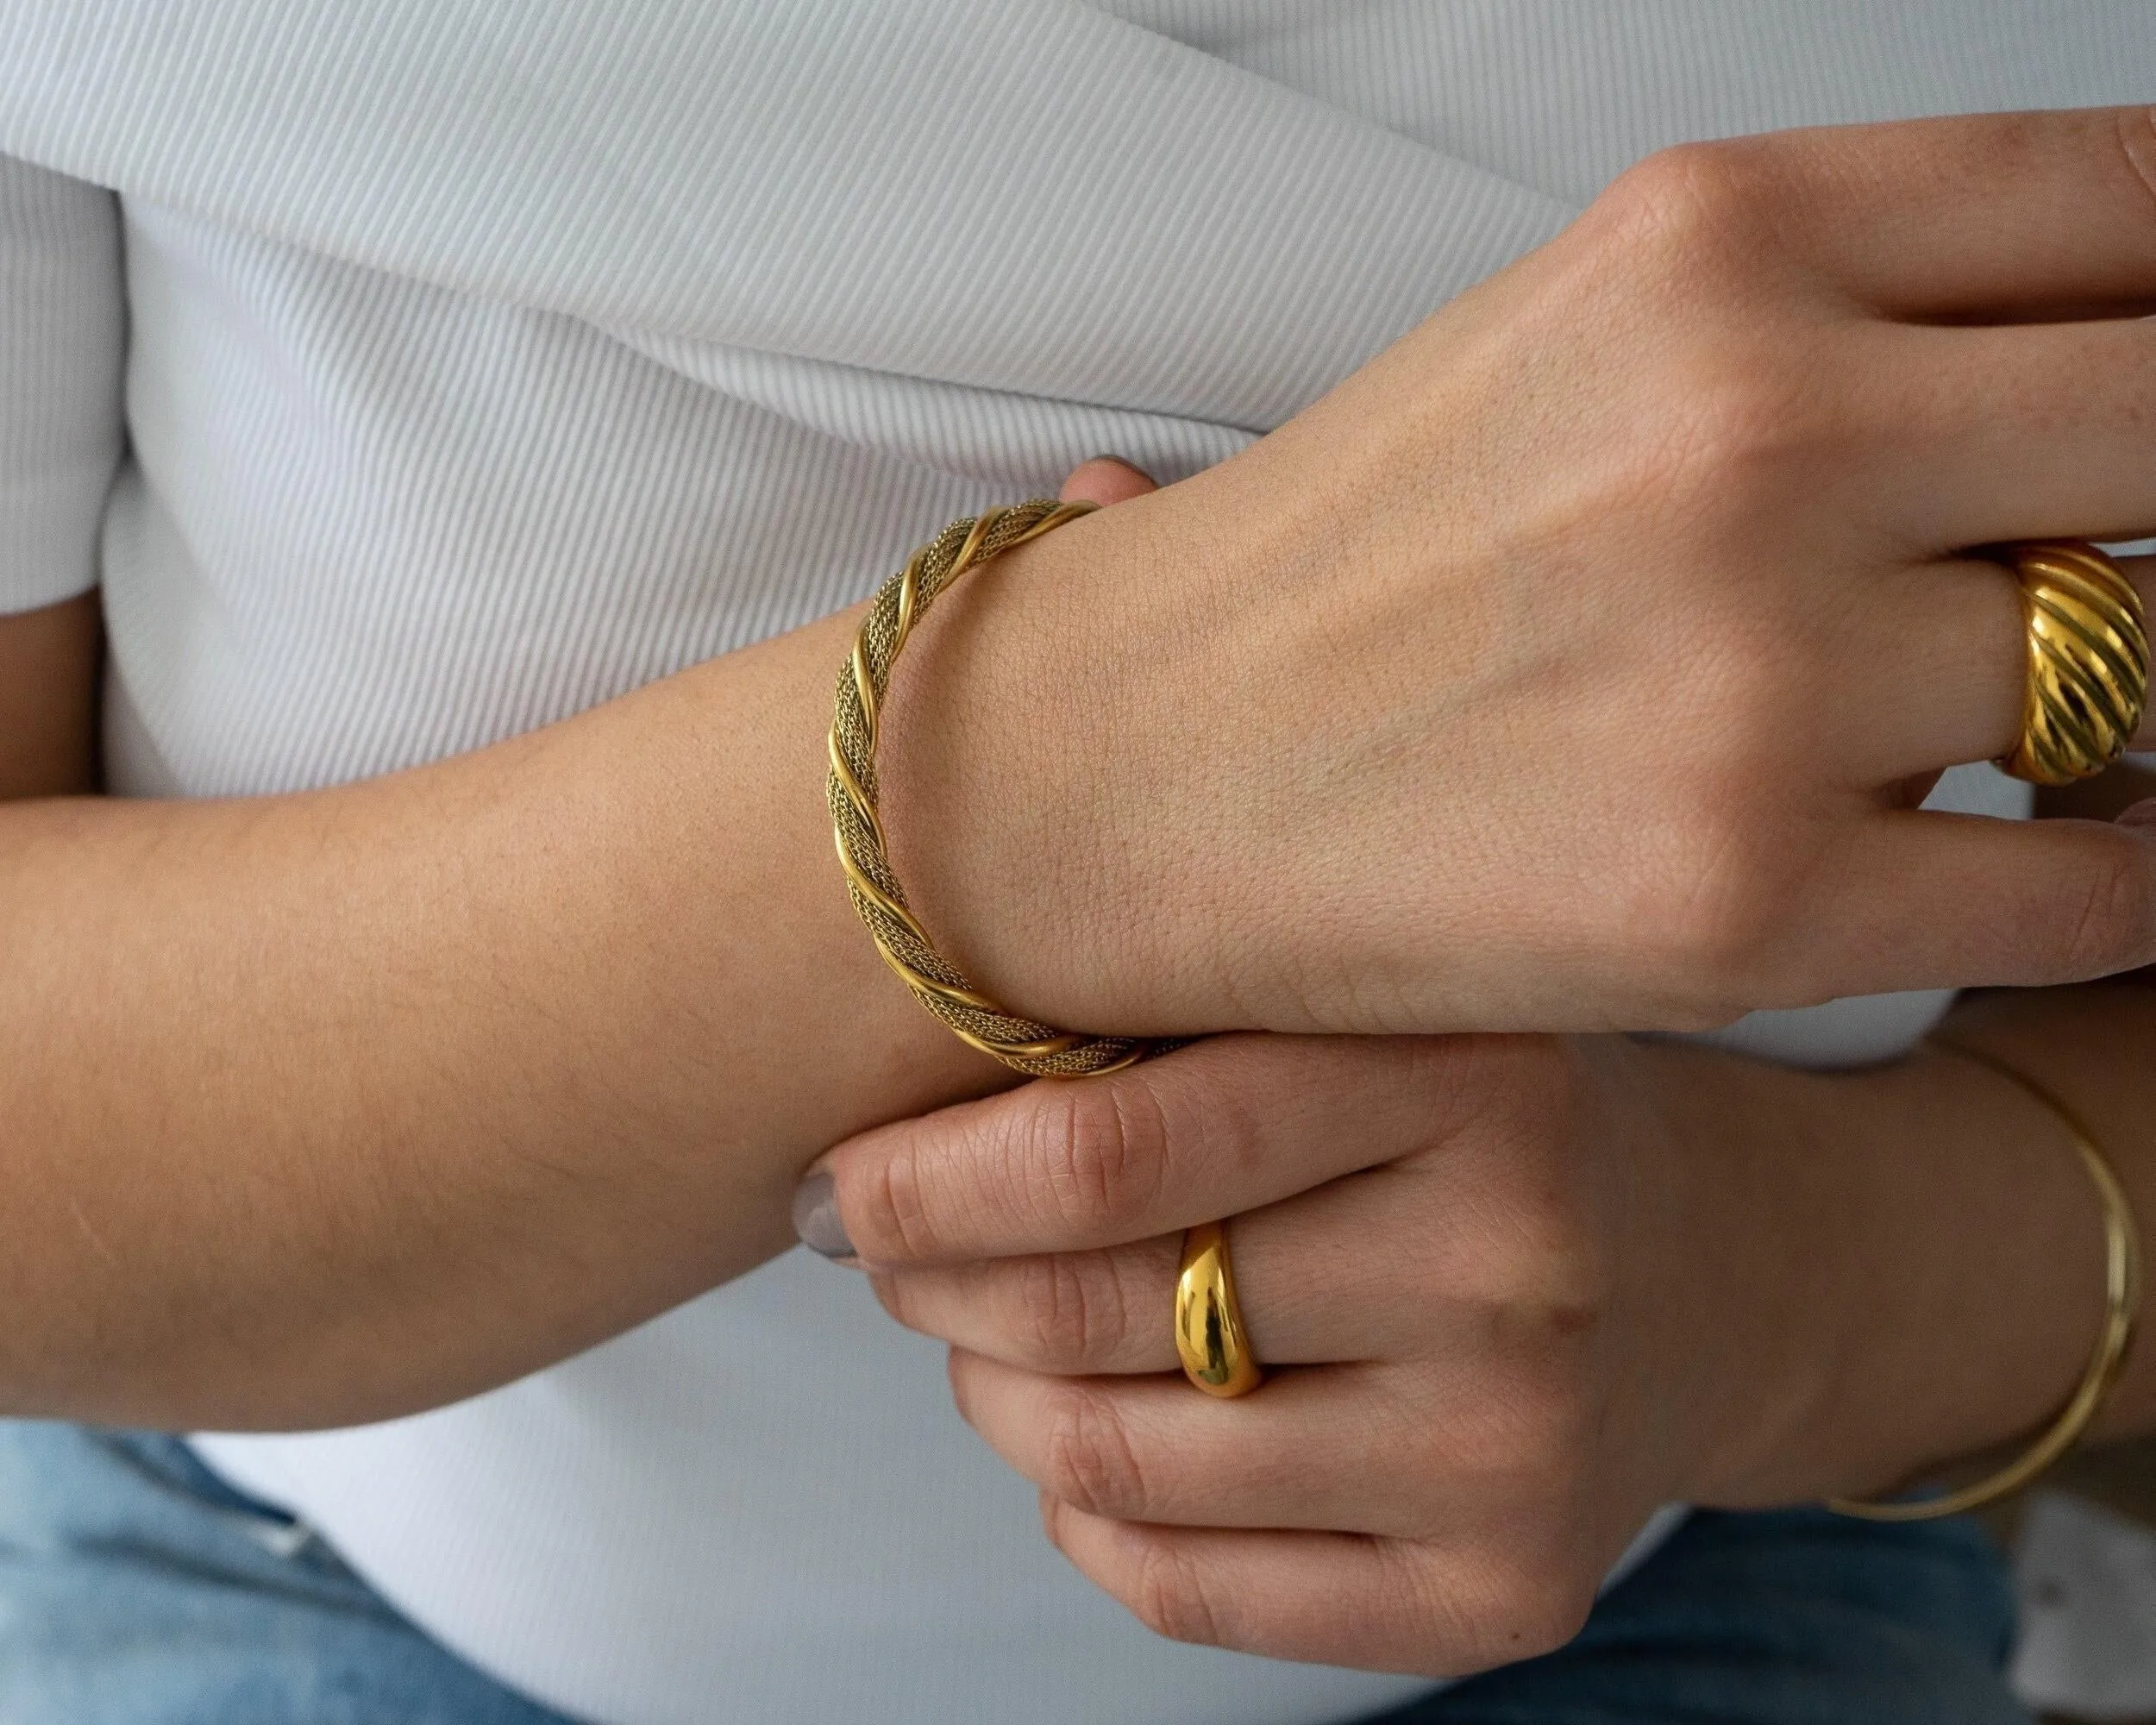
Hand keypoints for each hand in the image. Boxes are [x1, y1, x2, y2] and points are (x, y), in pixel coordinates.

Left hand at [801, 1031, 2118, 1674]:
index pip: (1111, 1154)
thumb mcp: (1370, 1008)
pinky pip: (1191, 1593)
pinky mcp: (1508, 1594)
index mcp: (1468, 1075)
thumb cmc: (1480, 1112)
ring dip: (994, 1400)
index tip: (833, 1184)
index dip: (923, 1183)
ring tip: (986, 1342)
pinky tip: (1088, 1446)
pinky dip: (1085, 1519)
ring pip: (1119, 1466)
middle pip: (1093, 1315)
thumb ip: (1172, 1030)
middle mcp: (1513, 1268)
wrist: (1718, 1268)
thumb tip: (887, 1128)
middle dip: (932, 1287)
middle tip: (887, 1249)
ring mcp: (1519, 1452)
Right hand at [884, 107, 2155, 1038]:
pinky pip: (2105, 884)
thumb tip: (2120, 373)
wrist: (1119, 777)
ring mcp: (1753, 676)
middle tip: (2108, 564)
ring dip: (2131, 701)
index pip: (2139, 204)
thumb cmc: (1343, 566)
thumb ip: (1855, 320)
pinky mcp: (1746, 902)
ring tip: (2029, 718)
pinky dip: (2115, 871)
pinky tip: (2026, 845)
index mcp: (1711, 244)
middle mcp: (1750, 430)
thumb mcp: (1583, 341)